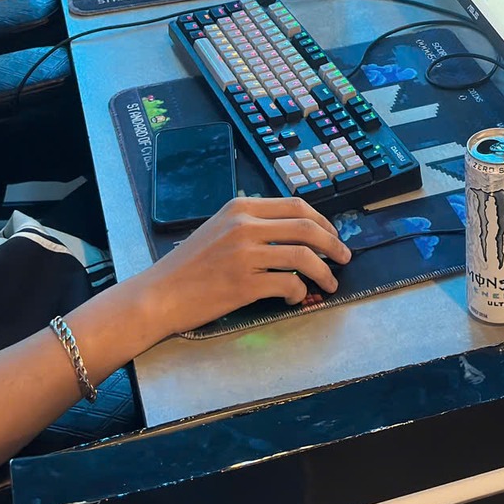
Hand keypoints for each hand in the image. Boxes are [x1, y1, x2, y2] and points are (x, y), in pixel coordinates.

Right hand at [128, 198, 349, 334]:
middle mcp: (245, 226)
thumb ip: (249, 224)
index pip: (296, 206)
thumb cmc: (187, 266)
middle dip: (333, 243)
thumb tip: (290, 231)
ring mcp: (245, 255)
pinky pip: (287, 285)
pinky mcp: (244, 284)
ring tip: (329, 283)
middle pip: (306, 228)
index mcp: (240, 208)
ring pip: (303, 257)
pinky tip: (294, 298)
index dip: (322, 221)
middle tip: (344, 257)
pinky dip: (298, 292)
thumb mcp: (217, 229)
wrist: (158, 294)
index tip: (333, 235)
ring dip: (323, 272)